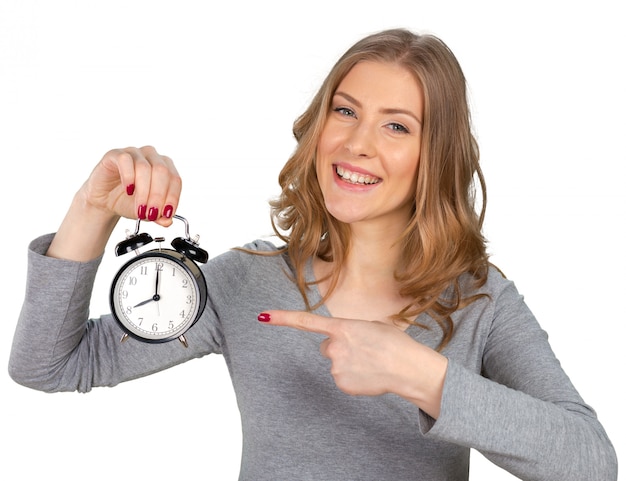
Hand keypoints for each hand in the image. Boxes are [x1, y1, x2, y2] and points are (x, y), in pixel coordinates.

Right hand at [81, 145, 181, 226]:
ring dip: (143, 192)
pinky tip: (128, 190)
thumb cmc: (128, 201)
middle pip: (162, 172)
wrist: (104, 200)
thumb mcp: (147, 212)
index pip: (175, 180)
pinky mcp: (116, 154)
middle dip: (157, 196)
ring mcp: (135, 153)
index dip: (172, 198)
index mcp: (166, 168)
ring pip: (145, 168)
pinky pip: (125, 160)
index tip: (166, 214)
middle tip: (150, 213)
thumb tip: (168, 221)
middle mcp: (153, 157)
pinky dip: (129, 177)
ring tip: (139, 208)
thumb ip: (159, 216)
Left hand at [258, 310, 447, 417]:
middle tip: (363, 349)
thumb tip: (343, 342)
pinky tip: (369, 374)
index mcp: (342, 327)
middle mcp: (334, 347)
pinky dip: (353, 376)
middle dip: (341, 347)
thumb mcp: (371, 326)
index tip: (263, 316)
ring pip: (336, 363)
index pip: (305, 321)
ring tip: (370, 362)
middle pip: (327, 346)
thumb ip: (350, 331)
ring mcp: (336, 368)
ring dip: (349, 362)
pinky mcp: (342, 384)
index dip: (282, 318)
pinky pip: (342, 378)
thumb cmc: (393, 343)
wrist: (408, 368)